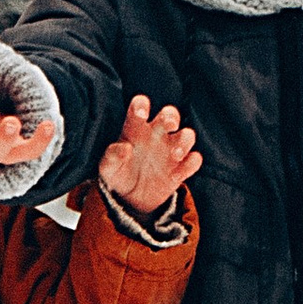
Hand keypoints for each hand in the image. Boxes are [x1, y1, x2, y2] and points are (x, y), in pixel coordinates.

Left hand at [94, 93, 201, 216]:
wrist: (129, 199)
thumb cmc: (118, 174)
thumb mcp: (108, 168)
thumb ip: (112, 156)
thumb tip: (125, 148)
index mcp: (135, 128)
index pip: (140, 107)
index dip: (142, 105)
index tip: (142, 113)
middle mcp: (156, 134)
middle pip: (170, 114)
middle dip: (172, 116)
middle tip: (170, 125)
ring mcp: (171, 150)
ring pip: (187, 135)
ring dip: (185, 141)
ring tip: (175, 154)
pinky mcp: (181, 168)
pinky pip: (194, 160)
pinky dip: (190, 165)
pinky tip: (175, 176)